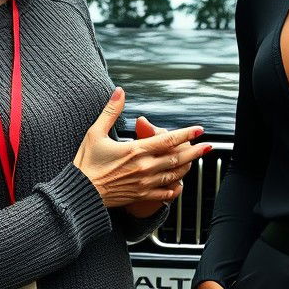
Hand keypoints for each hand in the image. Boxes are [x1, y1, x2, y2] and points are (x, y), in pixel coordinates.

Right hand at [73, 88, 208, 208]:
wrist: (80, 194)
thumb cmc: (86, 164)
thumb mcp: (95, 133)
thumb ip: (111, 111)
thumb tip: (119, 92)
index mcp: (135, 151)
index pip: (167, 140)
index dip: (186, 134)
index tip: (199, 129)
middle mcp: (143, 168)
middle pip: (176, 158)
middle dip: (194, 151)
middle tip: (208, 145)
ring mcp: (144, 183)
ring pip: (173, 175)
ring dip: (187, 167)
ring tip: (195, 160)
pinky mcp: (140, 196)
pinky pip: (164, 194)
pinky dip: (174, 188)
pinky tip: (179, 184)